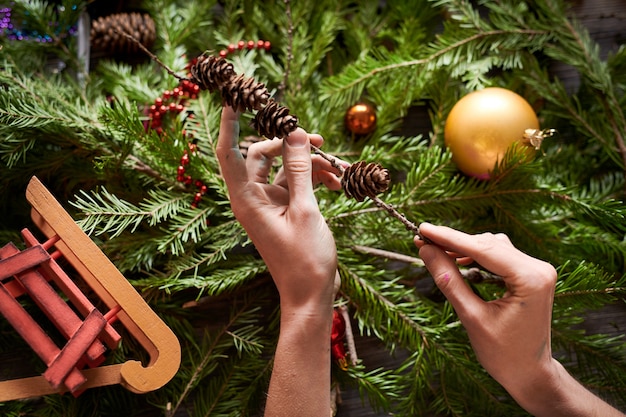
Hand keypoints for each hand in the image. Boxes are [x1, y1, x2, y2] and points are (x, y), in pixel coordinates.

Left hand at [216, 106, 340, 415]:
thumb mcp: (305, 210)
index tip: (233, 99)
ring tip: (338, 168)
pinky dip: (313, 178)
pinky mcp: (284, 210)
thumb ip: (299, 169)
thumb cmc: (305, 259)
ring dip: (308, 163)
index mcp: (247, 200)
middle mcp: (253, 199)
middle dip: (290, 145)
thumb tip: (295, 132)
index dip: (229, 126)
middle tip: (319, 141)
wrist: (311, 294)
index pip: (229, 154)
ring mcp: (269, 204)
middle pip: (262, 155)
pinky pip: (296, 183)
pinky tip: (337, 181)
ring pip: (284, 169)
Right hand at [414, 223, 623, 416]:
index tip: (423, 228)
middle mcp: (539, 268)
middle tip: (422, 240)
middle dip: (454, 242)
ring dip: (464, 248)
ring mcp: (537, 270)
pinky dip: (476, 257)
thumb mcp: (471, 316)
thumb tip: (426, 251)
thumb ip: (448, 280)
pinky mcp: (531, 275)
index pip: (483, 248)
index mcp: (531, 279)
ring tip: (436, 252)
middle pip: (488, 244)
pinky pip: (499, 256)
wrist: (530, 374)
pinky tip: (457, 262)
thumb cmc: (503, 354)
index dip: (449, 237)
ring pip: (493, 247)